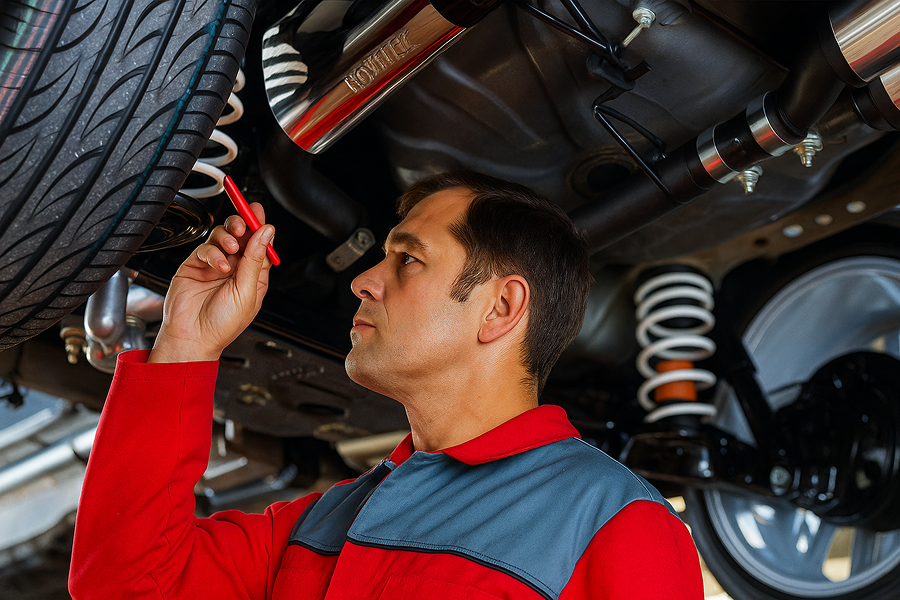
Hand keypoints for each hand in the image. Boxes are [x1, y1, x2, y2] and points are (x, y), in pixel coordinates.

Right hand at [148, 204, 274, 362]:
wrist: (192, 338)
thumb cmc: (222, 325)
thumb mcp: (246, 292)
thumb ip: (255, 260)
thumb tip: (267, 233)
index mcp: (254, 275)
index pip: (261, 244)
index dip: (260, 227)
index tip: (258, 213)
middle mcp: (236, 268)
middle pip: (242, 235)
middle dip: (242, 225)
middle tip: (242, 226)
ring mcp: (216, 265)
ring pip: (223, 236)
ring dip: (228, 238)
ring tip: (231, 250)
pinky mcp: (196, 265)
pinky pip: (205, 247)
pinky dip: (213, 252)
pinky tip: (218, 265)